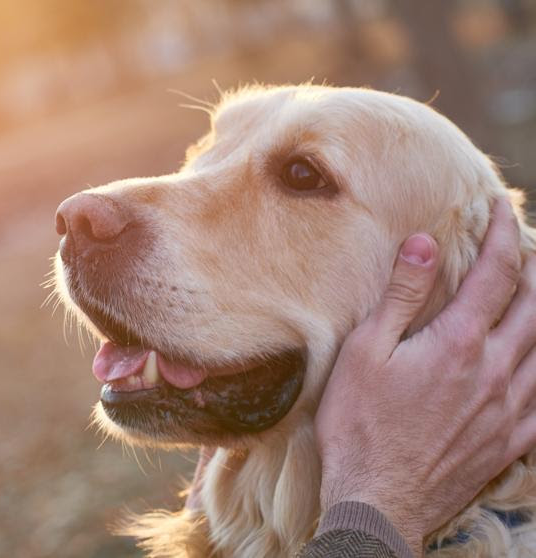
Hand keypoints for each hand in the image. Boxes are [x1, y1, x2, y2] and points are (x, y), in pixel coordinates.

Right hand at [315, 198, 535, 555]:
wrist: (379, 500)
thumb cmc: (360, 426)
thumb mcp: (365, 352)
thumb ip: (401, 296)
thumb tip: (424, 244)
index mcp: (459, 342)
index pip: (496, 273)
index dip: (502, 233)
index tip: (502, 206)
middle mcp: (496, 370)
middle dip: (534, 267)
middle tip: (526, 245)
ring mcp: (510, 408)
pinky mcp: (511, 440)